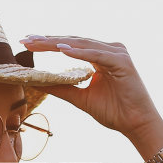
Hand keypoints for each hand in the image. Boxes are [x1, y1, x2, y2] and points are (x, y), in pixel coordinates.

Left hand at [22, 36, 162, 157]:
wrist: (135, 124)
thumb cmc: (113, 111)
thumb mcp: (80, 97)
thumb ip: (61, 87)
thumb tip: (36, 81)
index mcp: (99, 56)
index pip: (69, 46)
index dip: (48, 43)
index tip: (27, 41)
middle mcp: (108, 50)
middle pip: (73, 42)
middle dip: (48, 40)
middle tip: (26, 39)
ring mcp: (116, 54)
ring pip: (83, 45)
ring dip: (59, 43)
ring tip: (40, 42)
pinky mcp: (122, 62)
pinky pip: (96, 55)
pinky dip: (80, 53)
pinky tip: (62, 50)